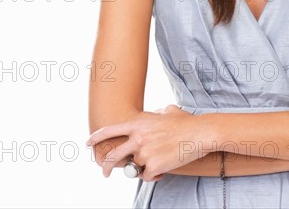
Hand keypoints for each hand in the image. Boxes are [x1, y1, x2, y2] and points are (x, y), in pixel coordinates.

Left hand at [86, 104, 210, 180]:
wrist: (200, 133)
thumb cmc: (187, 122)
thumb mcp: (167, 112)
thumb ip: (154, 116)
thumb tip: (154, 115)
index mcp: (139, 125)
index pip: (110, 130)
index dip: (96, 138)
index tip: (88, 144)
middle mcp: (138, 139)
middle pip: (112, 157)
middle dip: (105, 167)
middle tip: (105, 173)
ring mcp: (144, 154)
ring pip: (136, 168)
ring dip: (145, 168)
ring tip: (160, 160)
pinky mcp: (153, 166)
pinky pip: (148, 176)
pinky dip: (156, 174)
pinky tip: (166, 167)